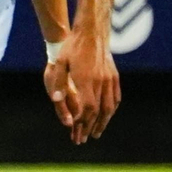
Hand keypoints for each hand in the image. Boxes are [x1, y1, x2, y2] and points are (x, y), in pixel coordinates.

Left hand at [45, 30, 120, 145]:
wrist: (92, 31)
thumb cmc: (72, 47)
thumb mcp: (60, 62)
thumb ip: (58, 82)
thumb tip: (56, 99)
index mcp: (86, 80)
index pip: (86, 108)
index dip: (82, 123)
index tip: (75, 133)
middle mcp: (100, 81)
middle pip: (96, 111)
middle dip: (89, 128)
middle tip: (82, 140)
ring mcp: (109, 79)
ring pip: (108, 107)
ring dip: (102, 123)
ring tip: (96, 134)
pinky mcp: (114, 76)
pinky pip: (115, 98)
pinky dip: (111, 110)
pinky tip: (107, 116)